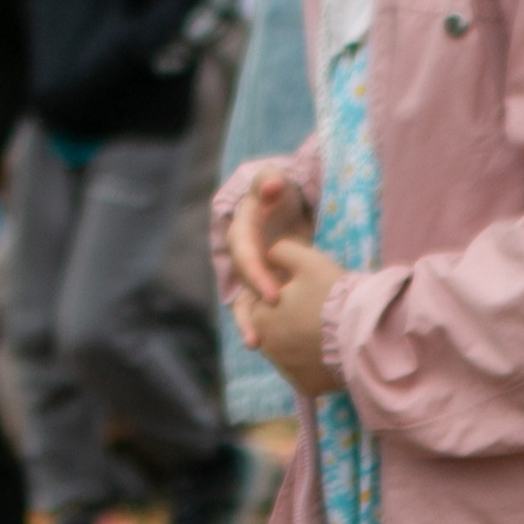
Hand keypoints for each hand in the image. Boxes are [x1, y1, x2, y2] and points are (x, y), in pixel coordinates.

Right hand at [225, 169, 314, 348]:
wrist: (283, 202)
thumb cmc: (280, 190)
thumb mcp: (275, 179)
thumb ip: (271, 181)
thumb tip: (270, 188)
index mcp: (240, 230)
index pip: (244, 255)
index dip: (255, 275)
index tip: (272, 295)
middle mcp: (241, 253)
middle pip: (243, 281)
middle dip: (254, 302)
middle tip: (273, 319)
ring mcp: (251, 269)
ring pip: (243, 298)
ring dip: (247, 321)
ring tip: (255, 344)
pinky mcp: (262, 281)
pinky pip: (257, 304)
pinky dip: (260, 322)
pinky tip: (269, 343)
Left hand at [241, 238, 344, 397]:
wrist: (366, 333)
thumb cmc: (335, 293)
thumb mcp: (307, 260)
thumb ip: (281, 252)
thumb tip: (268, 253)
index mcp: (258, 316)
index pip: (265, 303)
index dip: (287, 295)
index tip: (312, 293)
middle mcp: (265, 347)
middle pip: (278, 328)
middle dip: (293, 320)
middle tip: (324, 312)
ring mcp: (285, 370)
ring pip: (291, 351)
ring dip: (303, 343)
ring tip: (331, 332)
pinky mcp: (305, 386)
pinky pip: (308, 373)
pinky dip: (317, 364)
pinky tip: (335, 352)